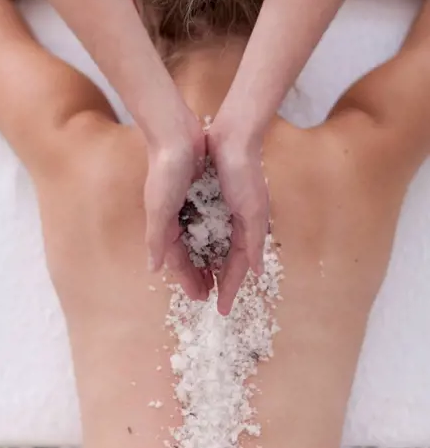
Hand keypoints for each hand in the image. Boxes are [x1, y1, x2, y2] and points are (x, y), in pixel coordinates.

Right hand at [144, 115, 210, 301]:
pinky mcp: (199, 192)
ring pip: (199, 240)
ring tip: (219, 273)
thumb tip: (153, 269)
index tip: (201, 298)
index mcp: (164, 225)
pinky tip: (225, 241)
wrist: (174, 133)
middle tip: (212, 292)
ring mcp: (187, 206)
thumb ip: (157, 239)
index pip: (178, 261)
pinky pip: (208, 221)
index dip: (189, 280)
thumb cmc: (165, 170)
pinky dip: (215, 235)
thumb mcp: (159, 208)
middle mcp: (175, 218)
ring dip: (208, 257)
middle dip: (199, 274)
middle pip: (189, 254)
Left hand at [208, 127, 268, 315]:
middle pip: (225, 261)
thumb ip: (254, 242)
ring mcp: (224, 213)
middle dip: (217, 281)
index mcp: (249, 229)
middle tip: (204, 299)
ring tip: (197, 283)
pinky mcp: (210, 200)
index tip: (222, 309)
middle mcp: (237, 224)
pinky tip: (190, 252)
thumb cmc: (244, 174)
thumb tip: (256, 272)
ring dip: (206, 266)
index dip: (230, 288)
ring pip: (214, 248)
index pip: (238, 266)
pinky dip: (198, 245)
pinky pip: (204, 230)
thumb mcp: (253, 211)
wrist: (232, 138)